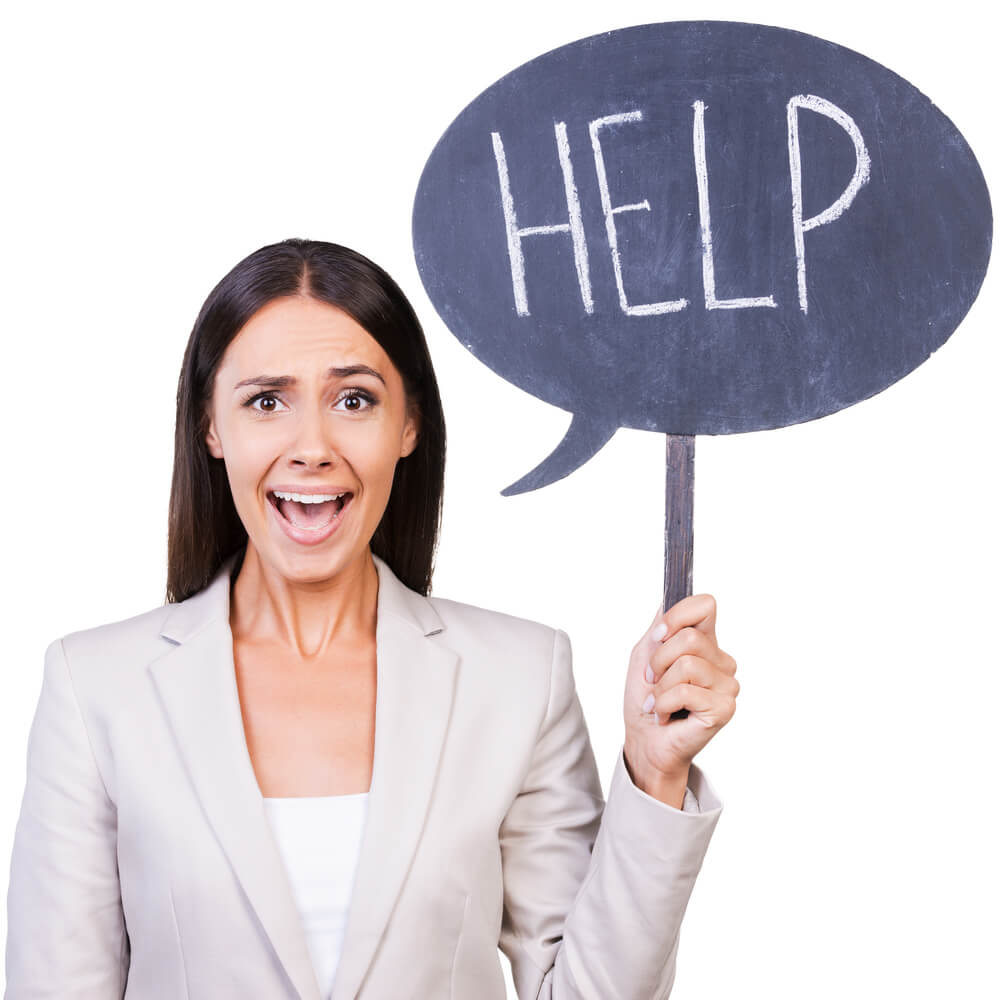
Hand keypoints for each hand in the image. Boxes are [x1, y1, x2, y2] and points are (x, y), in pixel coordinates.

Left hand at [622, 594, 738, 800]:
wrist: (644, 739)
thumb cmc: (645, 699)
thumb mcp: (644, 654)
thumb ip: (659, 627)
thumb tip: (667, 600)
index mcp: (705, 642)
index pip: (706, 605)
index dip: (678, 615)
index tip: (657, 635)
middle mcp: (721, 660)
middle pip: (689, 637)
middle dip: (659, 660)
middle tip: (653, 681)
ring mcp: (727, 684)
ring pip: (687, 664)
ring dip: (660, 686)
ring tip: (659, 701)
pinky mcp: (725, 707)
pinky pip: (686, 691)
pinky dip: (663, 704)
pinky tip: (665, 715)